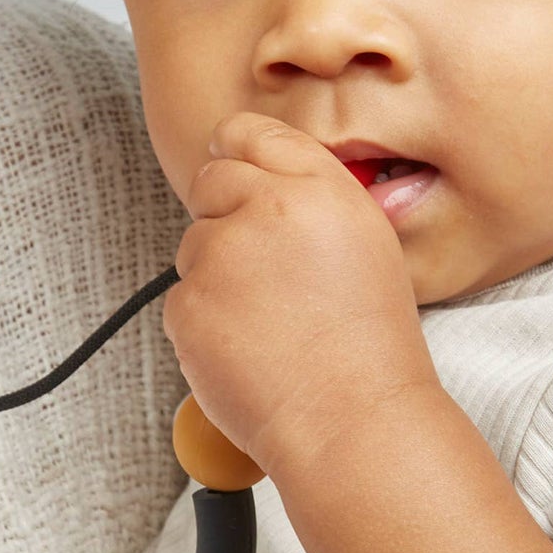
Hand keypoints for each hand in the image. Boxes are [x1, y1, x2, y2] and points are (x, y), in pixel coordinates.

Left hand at [164, 112, 435, 478]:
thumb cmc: (369, 347)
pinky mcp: (189, 302)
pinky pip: (182, 298)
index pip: (252, 132)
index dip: (236, 150)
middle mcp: (270, 208)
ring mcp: (222, 254)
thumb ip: (313, 201)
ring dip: (217, 275)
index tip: (232, 166)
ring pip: (194, 244)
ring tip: (270, 323)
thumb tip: (260, 183)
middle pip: (212, 180)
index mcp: (322, 189)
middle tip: (261, 271)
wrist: (352, 420)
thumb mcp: (366, 246)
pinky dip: (205, 323)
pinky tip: (249, 349)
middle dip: (224, 214)